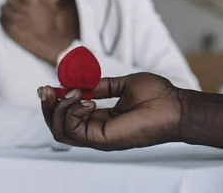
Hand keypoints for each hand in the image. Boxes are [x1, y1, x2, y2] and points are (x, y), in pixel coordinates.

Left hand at [0, 0, 70, 63]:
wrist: (49, 41)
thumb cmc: (51, 24)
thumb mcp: (51, 5)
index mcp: (33, 0)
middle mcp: (23, 7)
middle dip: (13, 2)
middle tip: (16, 7)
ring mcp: (16, 18)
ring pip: (4, 7)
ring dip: (8, 10)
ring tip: (13, 14)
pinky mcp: (10, 28)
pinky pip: (2, 19)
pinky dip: (5, 19)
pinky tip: (11, 22)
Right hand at [39, 73, 182, 150]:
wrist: (176, 105)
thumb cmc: (158, 95)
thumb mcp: (124, 85)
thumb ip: (103, 86)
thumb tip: (83, 82)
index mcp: (102, 120)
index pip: (68, 117)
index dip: (55, 101)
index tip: (50, 85)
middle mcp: (98, 131)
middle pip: (58, 126)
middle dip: (48, 106)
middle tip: (46, 89)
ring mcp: (100, 137)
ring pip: (60, 130)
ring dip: (59, 108)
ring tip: (74, 92)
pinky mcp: (103, 139)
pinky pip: (73, 130)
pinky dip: (72, 112)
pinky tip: (86, 99)